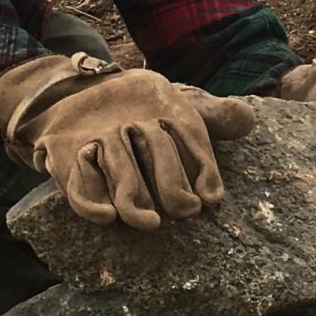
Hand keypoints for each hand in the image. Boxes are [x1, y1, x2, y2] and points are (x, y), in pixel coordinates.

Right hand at [0, 55, 256, 229]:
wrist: (72, 91)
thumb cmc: (137, 108)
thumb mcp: (174, 105)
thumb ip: (211, 117)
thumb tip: (249, 121)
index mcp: (164, 105)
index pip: (189, 132)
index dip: (202, 166)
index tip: (211, 199)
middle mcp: (132, 118)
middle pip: (154, 147)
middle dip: (171, 181)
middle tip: (186, 211)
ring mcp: (98, 135)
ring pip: (118, 164)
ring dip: (133, 195)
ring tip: (150, 223)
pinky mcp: (66, 151)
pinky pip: (77, 175)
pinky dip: (89, 198)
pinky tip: (106, 217)